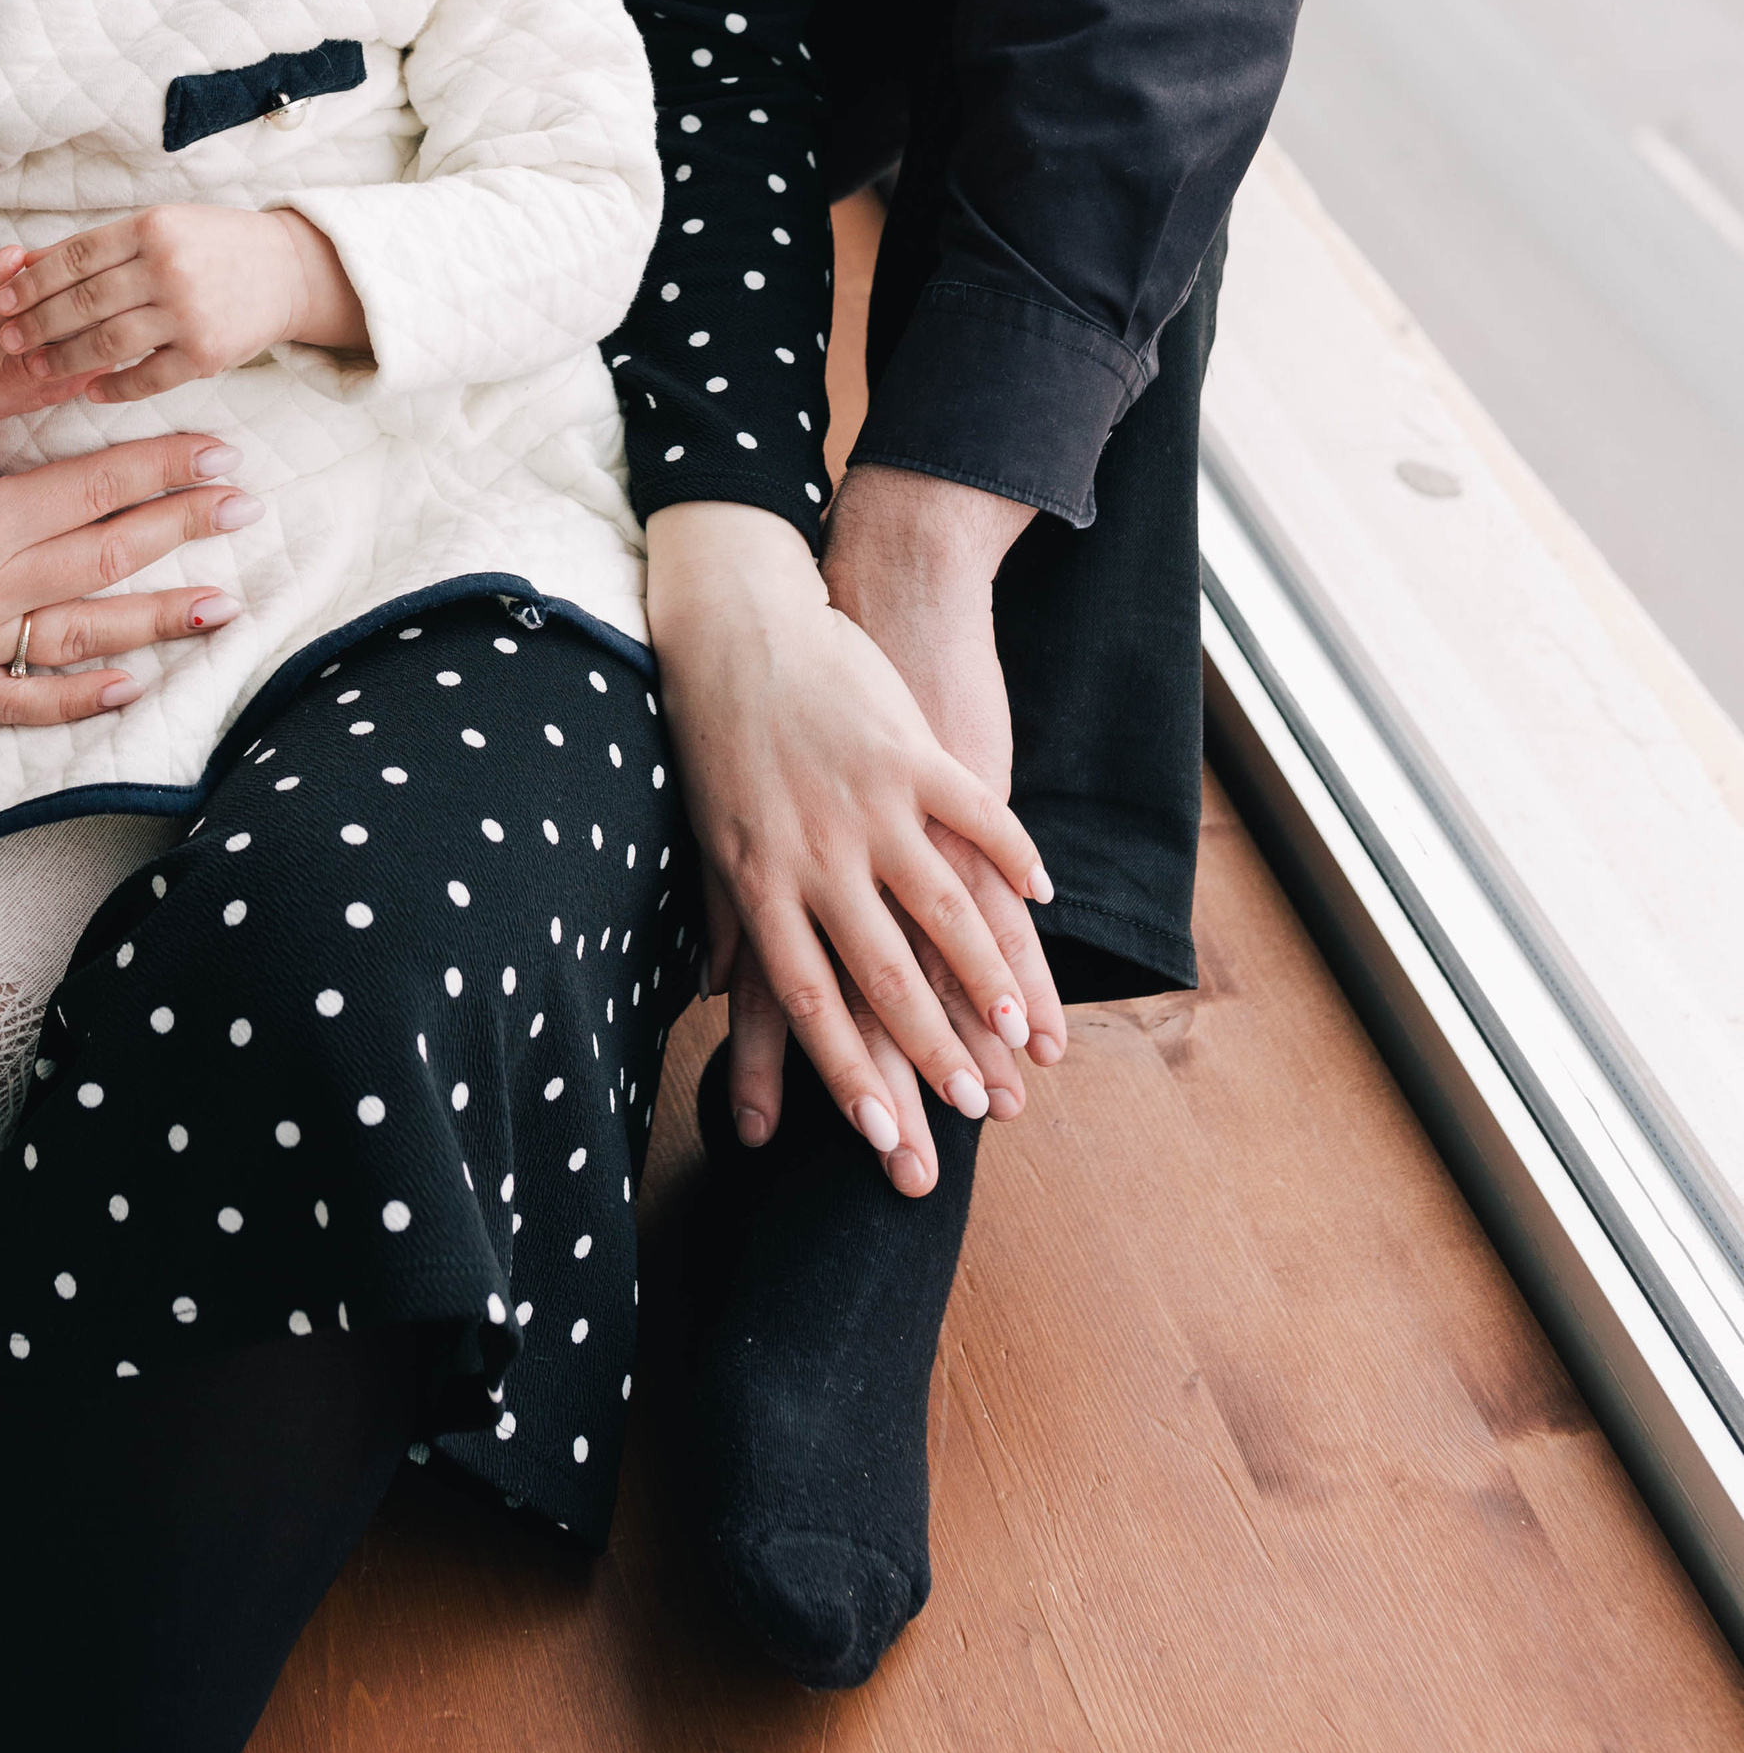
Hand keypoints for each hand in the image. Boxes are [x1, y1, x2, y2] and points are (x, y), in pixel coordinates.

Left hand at [0, 205, 370, 402]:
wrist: (288, 270)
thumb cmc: (212, 244)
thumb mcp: (160, 225)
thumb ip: (100, 245)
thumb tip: (28, 261)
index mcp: (152, 227)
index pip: (75, 256)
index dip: (32, 280)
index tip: (3, 299)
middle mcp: (168, 267)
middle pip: (83, 302)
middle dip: (37, 323)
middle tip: (7, 339)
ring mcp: (189, 313)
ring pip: (107, 343)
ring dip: (63, 359)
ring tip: (36, 368)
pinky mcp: (206, 354)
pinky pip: (147, 378)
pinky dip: (113, 388)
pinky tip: (89, 390)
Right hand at [0, 412, 266, 726]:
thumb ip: (18, 393)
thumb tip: (105, 360)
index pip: (99, 488)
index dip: (168, 468)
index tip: (224, 455)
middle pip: (105, 557)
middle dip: (183, 529)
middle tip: (246, 507)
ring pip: (79, 636)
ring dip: (159, 621)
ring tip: (223, 605)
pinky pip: (16, 701)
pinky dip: (76, 700)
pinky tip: (135, 684)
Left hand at [646, 502, 1055, 1194]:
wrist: (739, 621)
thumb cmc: (719, 732)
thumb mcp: (711, 832)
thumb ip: (723, 918)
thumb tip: (713, 993)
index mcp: (760, 882)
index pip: (807, 997)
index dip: (846, 1069)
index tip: (884, 1131)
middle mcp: (815, 853)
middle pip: (881, 970)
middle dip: (930, 1048)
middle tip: (973, 1110)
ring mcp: (867, 802)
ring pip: (939, 905)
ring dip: (984, 974)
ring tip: (1021, 1035)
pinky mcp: (910, 750)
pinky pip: (973, 815)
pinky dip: (1011, 856)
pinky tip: (1042, 897)